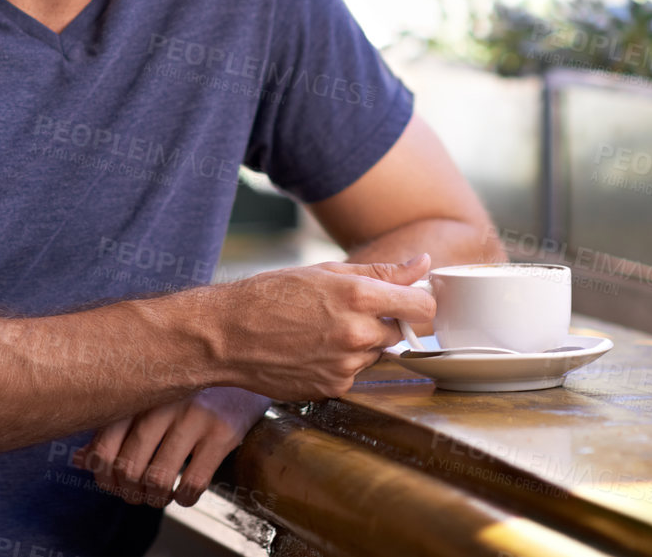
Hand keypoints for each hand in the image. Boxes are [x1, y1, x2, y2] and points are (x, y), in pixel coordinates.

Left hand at [71, 385, 273, 508]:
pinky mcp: (222, 432)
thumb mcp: (148, 396)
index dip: (102, 476)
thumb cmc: (188, 381)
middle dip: (128, 492)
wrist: (242, 356)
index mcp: (138, 390)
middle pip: (128, 467)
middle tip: (136, 494)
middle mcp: (162, 402)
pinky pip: (193, 482)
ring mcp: (193, 416)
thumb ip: (112, 428)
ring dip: (154, 498)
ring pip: (158, 478)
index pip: (103, 446)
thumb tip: (79, 462)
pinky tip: (183, 493)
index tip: (111, 482)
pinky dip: (183, 498)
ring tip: (158, 496)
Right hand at [215, 253, 434, 401]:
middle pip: (400, 332)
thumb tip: (423, 264)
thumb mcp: (326, 271)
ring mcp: (347, 365)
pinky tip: (312, 350)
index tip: (408, 301)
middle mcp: (357, 333)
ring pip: (375, 353)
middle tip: (347, 312)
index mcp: (359, 296)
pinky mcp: (334, 387)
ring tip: (322, 330)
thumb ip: (382, 272)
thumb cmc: (271, 295)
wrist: (228, 334)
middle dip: (384, 322)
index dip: (418, 302)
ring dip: (361, 343)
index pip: (422, 306)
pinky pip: (354, 373)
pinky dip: (341, 362)